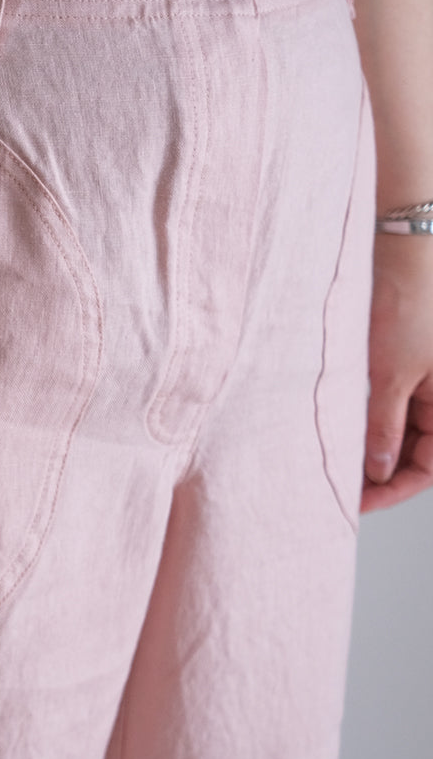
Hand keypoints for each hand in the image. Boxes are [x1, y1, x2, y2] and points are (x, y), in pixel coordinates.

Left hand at [362, 234, 432, 511]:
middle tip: (338, 485)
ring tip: (334, 459)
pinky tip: (342, 428)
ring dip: (371, 446)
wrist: (404, 255)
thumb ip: (385, 426)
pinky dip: (369, 419)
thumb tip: (378, 470)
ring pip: (400, 430)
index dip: (392, 490)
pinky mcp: (406, 364)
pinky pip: (392, 404)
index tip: (356, 503)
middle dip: (379, 471)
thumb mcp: (393, 375)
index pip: (426, 468)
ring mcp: (425, 381)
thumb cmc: (409, 306)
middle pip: (413, 452)